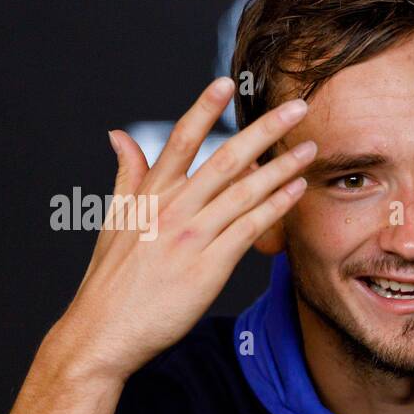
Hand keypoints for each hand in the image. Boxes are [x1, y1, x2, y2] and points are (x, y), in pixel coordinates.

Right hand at [59, 77, 314, 382]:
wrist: (104, 331)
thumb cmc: (111, 281)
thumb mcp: (115, 220)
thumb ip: (127, 175)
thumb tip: (119, 134)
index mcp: (149, 195)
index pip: (179, 140)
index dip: (203, 109)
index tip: (225, 82)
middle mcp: (171, 209)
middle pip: (224, 158)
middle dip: (264, 129)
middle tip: (297, 107)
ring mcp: (191, 237)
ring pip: (244, 191)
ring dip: (281, 167)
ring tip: (309, 149)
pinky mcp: (209, 266)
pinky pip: (250, 228)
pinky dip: (276, 207)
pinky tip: (297, 191)